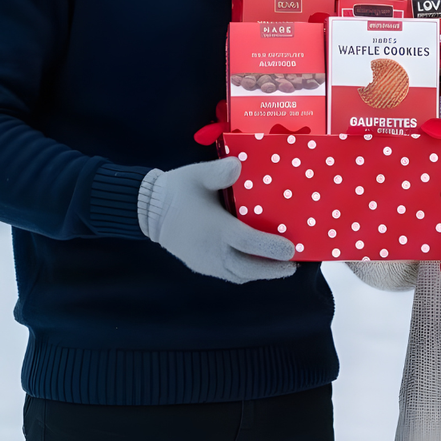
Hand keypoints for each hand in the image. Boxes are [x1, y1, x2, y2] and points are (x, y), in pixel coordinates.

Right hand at [138, 158, 295, 282]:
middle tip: (292, 265)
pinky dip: (244, 272)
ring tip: (279, 267)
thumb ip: (219, 172)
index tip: (291, 249)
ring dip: (259, 273)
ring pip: (238, 275)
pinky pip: (227, 274)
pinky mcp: (200, 265)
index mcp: (215, 229)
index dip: (271, 247)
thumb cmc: (177, 190)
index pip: (248, 242)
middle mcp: (212, 251)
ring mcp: (205, 262)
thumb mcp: (198, 175)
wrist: (148, 211)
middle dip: (272, 270)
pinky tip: (255, 264)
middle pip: (247, 268)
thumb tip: (237, 165)